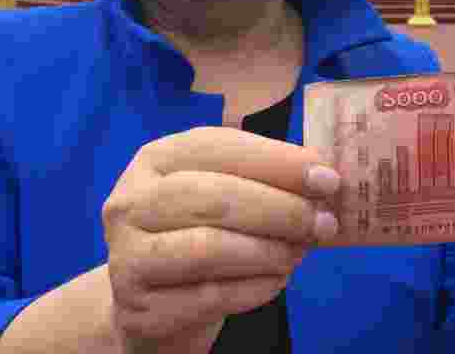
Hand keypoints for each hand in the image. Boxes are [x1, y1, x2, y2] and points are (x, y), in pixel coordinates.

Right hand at [101, 127, 342, 353]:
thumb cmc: (198, 233)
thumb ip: (264, 181)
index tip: (327, 178)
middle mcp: (132, 202)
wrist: (150, 303)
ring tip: (302, 251)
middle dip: (281, 208)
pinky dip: (256, 286)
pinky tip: (277, 279)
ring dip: (271, 249)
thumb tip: (323, 181)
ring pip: (209, 247)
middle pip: (215, 197)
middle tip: (324, 222)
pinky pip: (210, 295)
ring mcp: (128, 256)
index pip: (219, 147)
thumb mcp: (223, 194)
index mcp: (157, 158)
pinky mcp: (139, 308)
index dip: (278, 161)